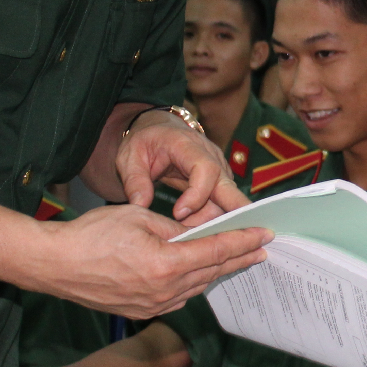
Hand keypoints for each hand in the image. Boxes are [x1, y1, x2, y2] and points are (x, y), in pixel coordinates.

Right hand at [26, 203, 269, 318]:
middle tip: (261, 248)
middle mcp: (163, 291)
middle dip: (239, 258)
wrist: (54, 264)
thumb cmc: (91, 235)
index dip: (243, 242)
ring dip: (217, 272)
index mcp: (166, 264)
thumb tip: (198, 234)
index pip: (216, 251)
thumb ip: (175, 228)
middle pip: (212, 272)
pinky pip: (177, 299)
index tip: (264, 235)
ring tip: (237, 260)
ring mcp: (151, 306)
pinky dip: (193, 285)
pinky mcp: (140, 312)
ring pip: (196, 287)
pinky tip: (200, 275)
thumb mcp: (139, 217)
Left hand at [118, 110, 246, 226]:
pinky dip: (209, 220)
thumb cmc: (145, 142)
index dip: (197, 194)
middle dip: (234, 211)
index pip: (205, 169)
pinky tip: (190, 230)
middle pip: (229, 186)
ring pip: (225, 201)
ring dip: (211, 221)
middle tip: (237, 235)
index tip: (178, 213)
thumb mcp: (130, 158)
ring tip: (184, 234)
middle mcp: (210, 156)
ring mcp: (218, 169)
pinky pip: (220, 205)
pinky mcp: (218, 181)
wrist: (158, 131)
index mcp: (187, 145)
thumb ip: (134, 181)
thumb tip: (140, 206)